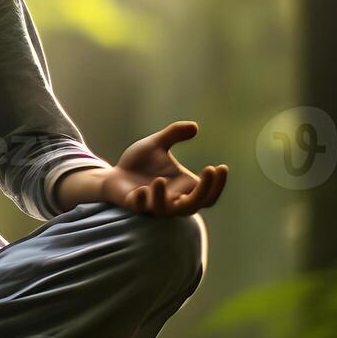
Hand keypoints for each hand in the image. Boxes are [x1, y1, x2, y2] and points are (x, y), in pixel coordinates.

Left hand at [100, 121, 226, 216]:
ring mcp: (153, 204)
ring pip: (166, 210)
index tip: (221, 167)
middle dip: (205, 190)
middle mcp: (172, 200)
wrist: (114, 174)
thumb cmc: (140, 163)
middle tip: (209, 170)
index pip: (208, 195)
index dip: (218, 185)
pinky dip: (144, 200)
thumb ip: (174, 134)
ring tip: (159, 180)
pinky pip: (141, 208)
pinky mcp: (134, 204)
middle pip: (195, 205)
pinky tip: (143, 189)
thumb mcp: (156, 144)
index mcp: (183, 188)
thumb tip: (194, 127)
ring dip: (164, 197)